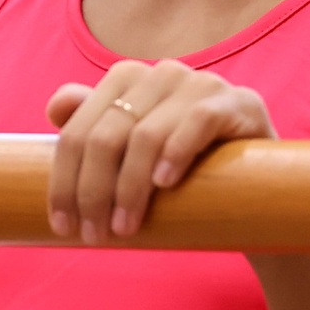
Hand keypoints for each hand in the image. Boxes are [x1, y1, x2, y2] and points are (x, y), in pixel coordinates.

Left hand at [45, 59, 271, 243]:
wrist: (255, 184)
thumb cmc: (184, 170)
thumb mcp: (132, 154)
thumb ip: (94, 128)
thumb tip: (54, 106)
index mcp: (127, 78)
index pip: (79, 130)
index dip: (64, 179)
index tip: (61, 225)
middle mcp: (161, 73)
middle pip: (106, 135)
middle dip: (93, 191)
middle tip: (94, 235)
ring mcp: (201, 83)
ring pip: (145, 134)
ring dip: (129, 188)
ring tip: (125, 228)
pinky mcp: (239, 102)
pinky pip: (198, 121)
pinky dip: (175, 153)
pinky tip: (164, 184)